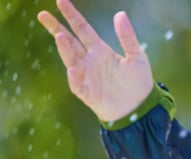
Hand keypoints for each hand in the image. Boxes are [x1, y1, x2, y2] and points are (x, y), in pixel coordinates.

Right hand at [38, 0, 153, 121]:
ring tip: (60, 36)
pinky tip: (72, 69)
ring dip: (65, 50)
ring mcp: (87, 77)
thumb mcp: (137, 57)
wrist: (140, 108)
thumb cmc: (138, 82)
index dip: (72, 16)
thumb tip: (120, 14)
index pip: (82, 29)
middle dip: (56, 28)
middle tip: (42, 15)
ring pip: (71, 60)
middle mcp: (90, 61)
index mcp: (100, 50)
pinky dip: (74, 77)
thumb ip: (127, 37)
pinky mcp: (88, 93)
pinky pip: (77, 84)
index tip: (61, 1)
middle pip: (69, 42)